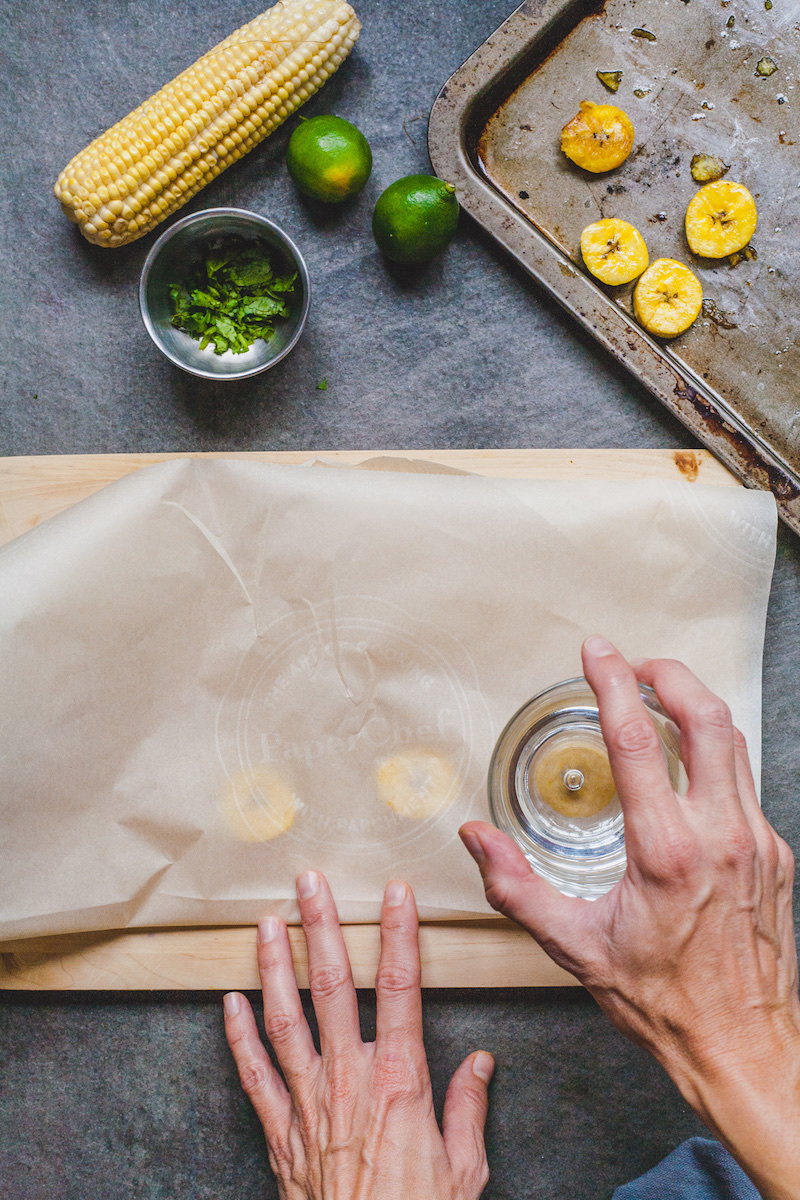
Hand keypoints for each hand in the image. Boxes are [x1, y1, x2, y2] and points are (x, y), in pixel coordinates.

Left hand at [223, 872, 493, 1199]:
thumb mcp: (464, 1169)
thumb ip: (469, 1108)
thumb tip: (480, 1063)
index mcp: (400, 1080)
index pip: (402, 988)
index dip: (399, 934)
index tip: (395, 893)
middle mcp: (349, 1078)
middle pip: (333, 986)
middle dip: (322, 928)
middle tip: (310, 883)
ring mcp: (308, 1102)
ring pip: (285, 1018)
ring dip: (275, 966)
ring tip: (267, 923)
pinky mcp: (280, 1132)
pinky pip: (254, 1075)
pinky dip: (238, 1036)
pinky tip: (229, 1002)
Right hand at [461, 637, 799, 1199]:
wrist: (743, 1046)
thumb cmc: (663, 1002)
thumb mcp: (574, 947)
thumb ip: (515, 887)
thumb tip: (474, 839)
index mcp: (666, 852)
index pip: (638, 741)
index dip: (612, 683)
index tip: (597, 652)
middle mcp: (720, 837)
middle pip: (707, 719)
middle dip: (669, 674)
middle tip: (635, 664)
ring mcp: (756, 842)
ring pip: (734, 743)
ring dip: (696, 706)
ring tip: (661, 696)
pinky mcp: (775, 855)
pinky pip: (745, 781)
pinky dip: (715, 753)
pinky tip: (687, 766)